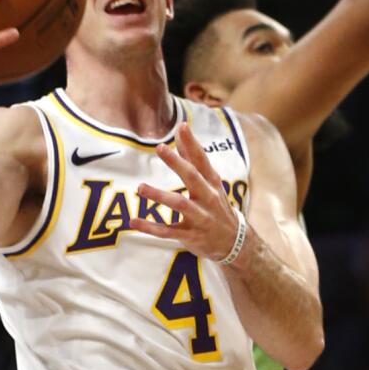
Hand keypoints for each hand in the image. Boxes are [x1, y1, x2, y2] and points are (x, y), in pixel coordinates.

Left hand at [131, 123, 240, 262]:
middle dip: (177, 163)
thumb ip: (193, 158)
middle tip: (160, 148)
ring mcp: (200, 217)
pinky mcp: (191, 235)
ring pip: (179, 204)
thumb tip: (181, 132)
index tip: (181, 127)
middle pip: (192, 178)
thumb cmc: (217, 206)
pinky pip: (168, 232)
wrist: (234, 242)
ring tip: (141, 187)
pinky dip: (151, 228)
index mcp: (211, 183)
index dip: (192, 144)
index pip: (202, 160)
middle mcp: (207, 198)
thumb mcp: (210, 183)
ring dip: (160, 196)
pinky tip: (134, 222)